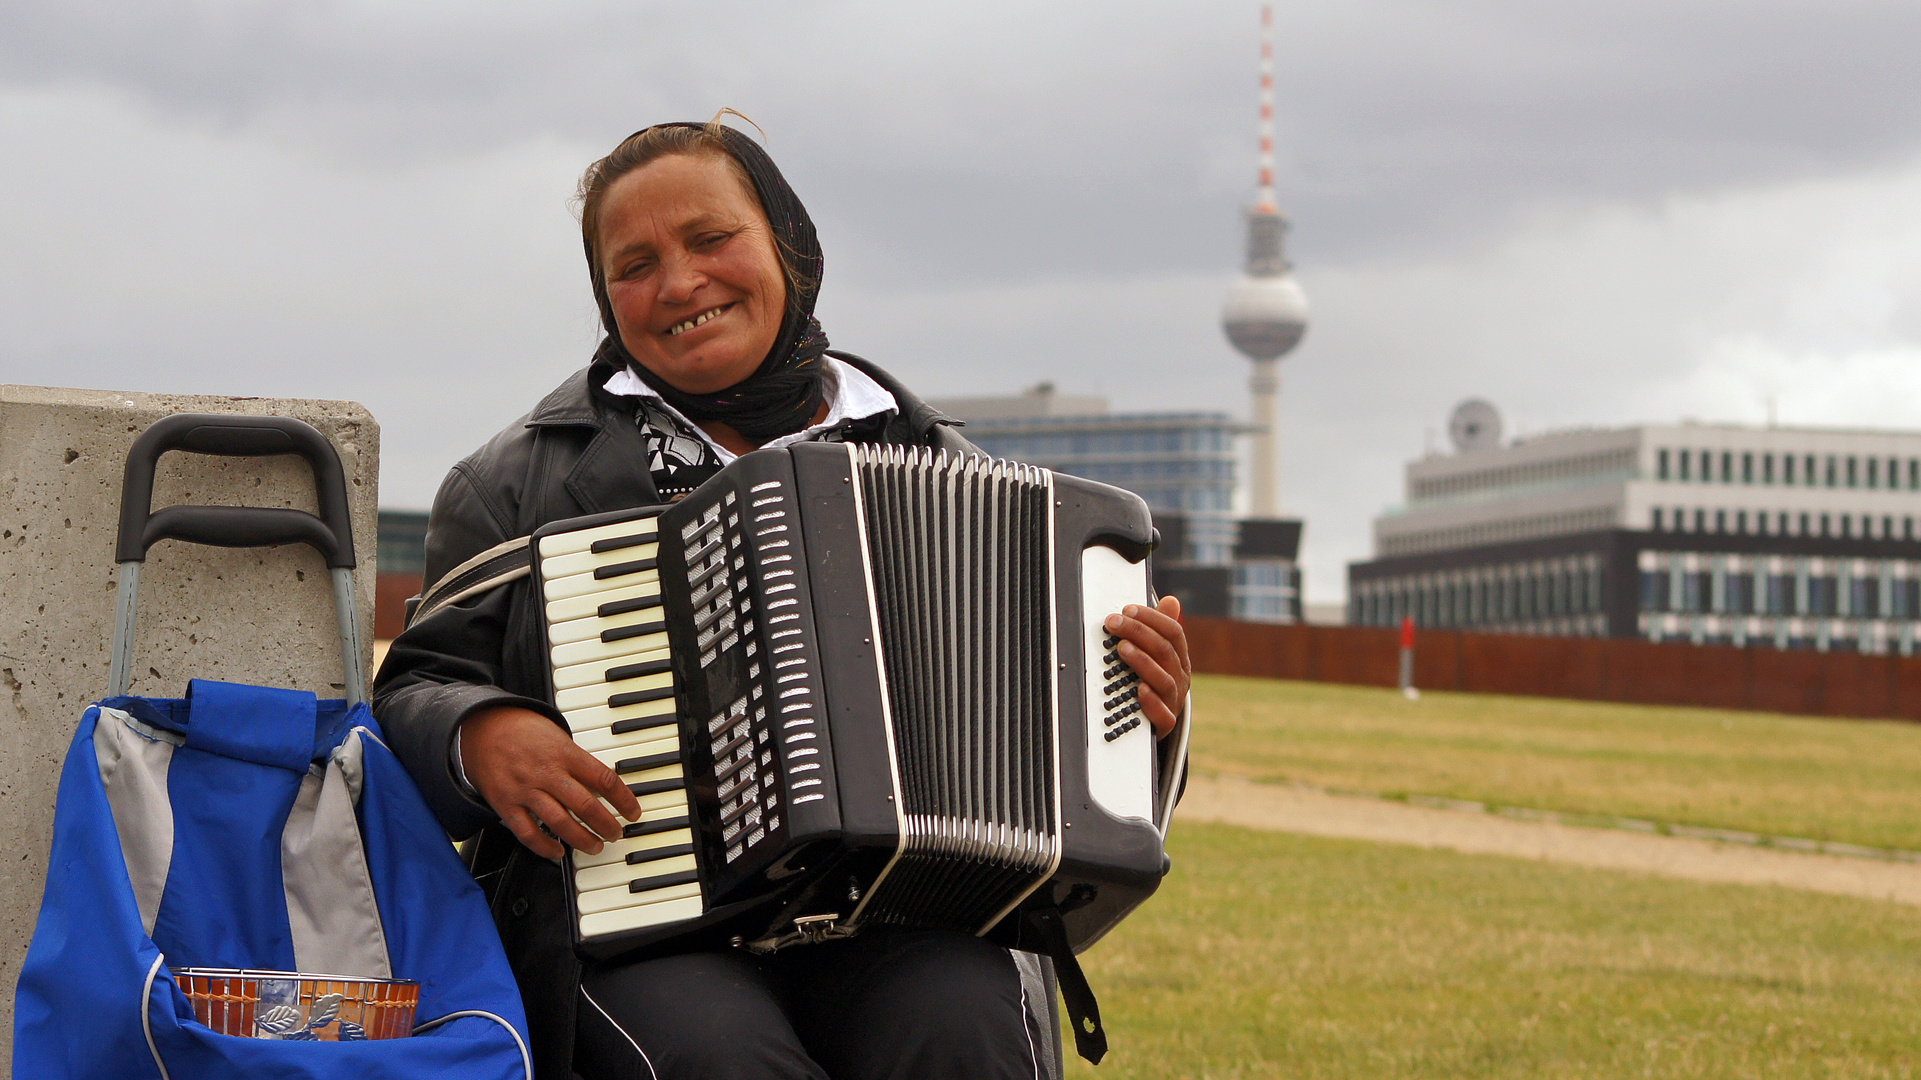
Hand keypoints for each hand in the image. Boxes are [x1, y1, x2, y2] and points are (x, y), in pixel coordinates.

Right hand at [459, 705, 642, 860]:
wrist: (483, 727)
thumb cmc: (525, 731)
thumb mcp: (558, 736)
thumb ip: (577, 761)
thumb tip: (604, 786)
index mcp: (565, 753)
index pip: (604, 779)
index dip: (624, 799)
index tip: (634, 812)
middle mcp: (547, 772)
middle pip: (585, 805)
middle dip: (606, 825)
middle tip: (616, 834)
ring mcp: (526, 789)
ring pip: (560, 823)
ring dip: (581, 839)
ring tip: (594, 847)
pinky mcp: (506, 804)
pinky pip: (527, 832)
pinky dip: (544, 847)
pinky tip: (558, 852)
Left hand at [1103, 595, 1189, 738]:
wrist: (1154, 724)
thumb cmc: (1153, 684)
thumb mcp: (1157, 656)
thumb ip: (1159, 630)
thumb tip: (1170, 600)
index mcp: (1180, 658)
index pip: (1173, 632)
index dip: (1152, 618)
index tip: (1127, 609)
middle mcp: (1180, 678)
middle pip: (1165, 651)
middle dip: (1139, 633)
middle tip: (1114, 623)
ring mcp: (1174, 701)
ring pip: (1164, 679)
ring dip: (1143, 661)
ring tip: (1122, 649)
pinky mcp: (1165, 724)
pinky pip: (1164, 715)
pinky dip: (1152, 702)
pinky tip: (1139, 689)